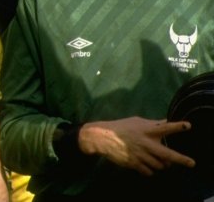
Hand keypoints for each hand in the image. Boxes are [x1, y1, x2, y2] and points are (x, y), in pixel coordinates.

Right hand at [77, 117, 193, 175]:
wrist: (102, 137)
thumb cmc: (121, 127)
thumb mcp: (136, 121)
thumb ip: (152, 123)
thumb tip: (166, 122)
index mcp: (146, 130)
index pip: (165, 127)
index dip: (177, 126)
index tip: (188, 126)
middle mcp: (145, 143)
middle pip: (168, 154)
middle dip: (181, 159)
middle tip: (191, 163)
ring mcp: (140, 155)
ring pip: (160, 165)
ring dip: (161, 164)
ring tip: (157, 160)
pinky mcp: (134, 163)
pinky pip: (149, 172)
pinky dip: (150, 170)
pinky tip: (147, 165)